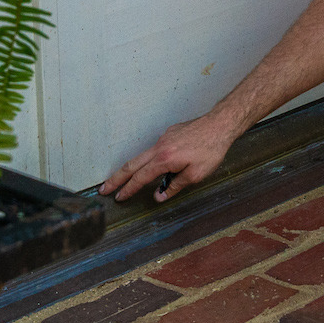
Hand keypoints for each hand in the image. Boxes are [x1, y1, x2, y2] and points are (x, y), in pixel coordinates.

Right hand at [101, 112, 235, 201]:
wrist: (219, 125)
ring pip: (141, 156)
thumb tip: (158, 196)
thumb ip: (174, 186)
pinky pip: (153, 149)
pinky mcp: (169, 134)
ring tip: (120, 180)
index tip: (118, 197)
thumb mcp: (196, 175)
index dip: (128, 189)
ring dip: (129, 169)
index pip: (140, 177)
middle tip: (104, 189)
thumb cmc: (211, 150)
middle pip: (132, 165)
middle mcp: (159, 147)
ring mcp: (163, 138)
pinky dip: (147, 160)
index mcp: (164, 159)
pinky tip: (152, 167)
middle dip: (116, 178)